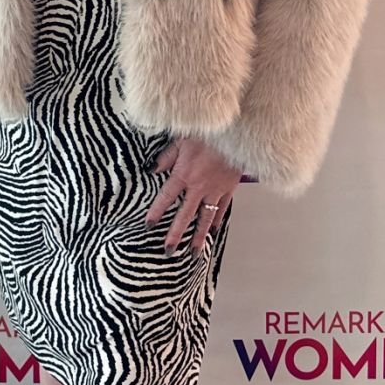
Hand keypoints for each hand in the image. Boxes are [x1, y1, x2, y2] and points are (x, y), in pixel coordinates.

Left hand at [145, 137, 242, 252]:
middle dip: (175, 234)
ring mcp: (215, 190)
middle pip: (185, 215)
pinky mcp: (229, 189)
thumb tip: (152, 169)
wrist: (236, 132)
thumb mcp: (181, 140)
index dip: (156, 212)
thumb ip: (166, 157)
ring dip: (198, 236)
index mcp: (184, 174)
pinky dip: (217, 221)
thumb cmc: (207, 133)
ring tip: (193, 252)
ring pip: (205, 218)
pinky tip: (213, 231)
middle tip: (168, 251)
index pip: (166, 198)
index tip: (148, 226)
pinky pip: (222, 209)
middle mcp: (198, 187)